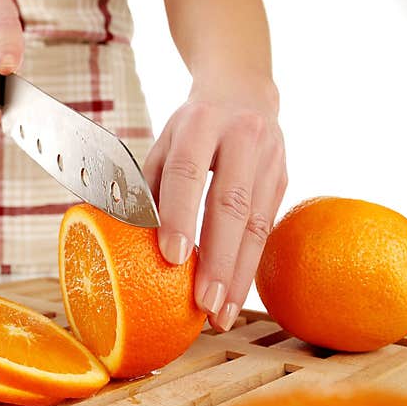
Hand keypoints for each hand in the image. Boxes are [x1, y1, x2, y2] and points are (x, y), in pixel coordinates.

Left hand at [143, 85, 286, 331]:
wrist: (243, 90)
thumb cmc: (190, 128)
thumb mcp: (163, 143)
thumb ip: (148, 186)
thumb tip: (122, 238)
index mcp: (199, 123)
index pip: (188, 171)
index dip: (180, 214)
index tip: (171, 257)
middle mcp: (241, 137)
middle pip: (231, 204)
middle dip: (217, 258)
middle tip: (201, 303)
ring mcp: (269, 158)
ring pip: (256, 223)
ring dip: (237, 274)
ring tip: (219, 315)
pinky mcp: (284, 179)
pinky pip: (268, 229)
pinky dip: (249, 266)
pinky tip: (234, 296)